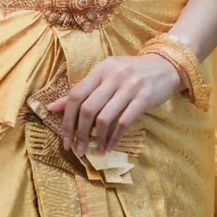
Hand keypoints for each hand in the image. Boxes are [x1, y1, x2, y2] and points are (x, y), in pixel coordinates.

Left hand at [47, 54, 180, 157]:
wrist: (164, 66)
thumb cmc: (131, 73)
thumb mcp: (106, 75)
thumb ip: (83, 90)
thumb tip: (52, 107)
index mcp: (101, 69)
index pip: (76, 95)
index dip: (67, 119)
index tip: (65, 139)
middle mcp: (113, 76)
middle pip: (88, 108)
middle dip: (80, 133)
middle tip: (78, 149)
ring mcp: (129, 87)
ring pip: (105, 118)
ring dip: (98, 139)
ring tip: (96, 150)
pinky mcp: (144, 98)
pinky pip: (124, 122)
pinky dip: (114, 138)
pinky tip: (110, 146)